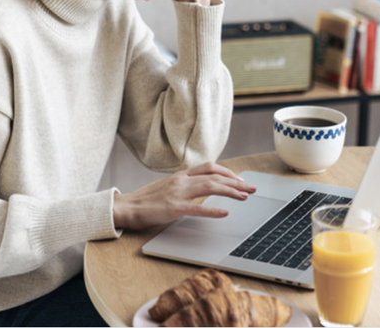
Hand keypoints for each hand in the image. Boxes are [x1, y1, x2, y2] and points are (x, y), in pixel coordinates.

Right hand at [112, 162, 256, 229]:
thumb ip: (185, 185)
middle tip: (252, 188)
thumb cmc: (148, 200)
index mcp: (181, 175)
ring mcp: (178, 193)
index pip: (209, 167)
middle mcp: (181, 181)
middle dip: (236, 182)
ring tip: (244, 197)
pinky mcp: (174, 208)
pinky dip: (213, 210)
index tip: (240, 179)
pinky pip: (197, 208)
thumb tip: (204, 187)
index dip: (227, 172)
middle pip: (214, 177)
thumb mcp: (169, 186)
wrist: (127, 207)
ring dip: (230, 192)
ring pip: (210, 187)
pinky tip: (225, 212)